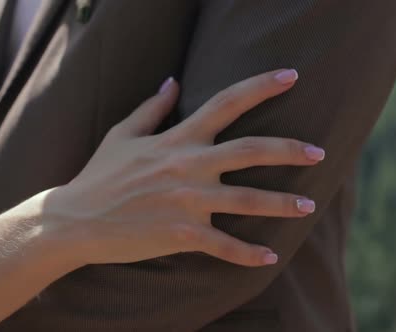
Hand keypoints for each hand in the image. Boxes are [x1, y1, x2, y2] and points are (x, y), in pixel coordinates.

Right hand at [44, 69, 323, 266]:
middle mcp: (187, 166)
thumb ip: (151, 107)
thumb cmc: (98, 176)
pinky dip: (248, 254)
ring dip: (282, 204)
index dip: (261, 86)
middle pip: (251, 150)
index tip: (292, 76)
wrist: (75, 220)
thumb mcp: (122, 135)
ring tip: (309, 206)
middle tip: (320, 152)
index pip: (226, 103)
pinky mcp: (181, 234)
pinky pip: (223, 245)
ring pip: (247, 201)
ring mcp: (186, 201)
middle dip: (290, 150)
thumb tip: (173, 81)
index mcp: (176, 139)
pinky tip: (269, 258)